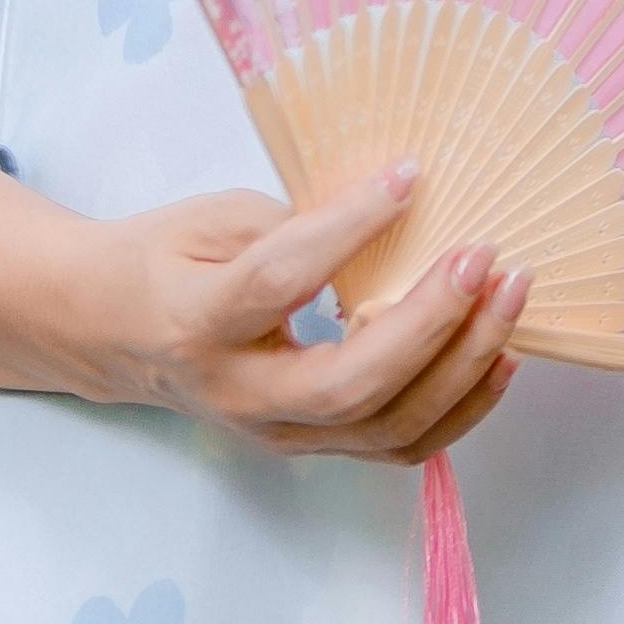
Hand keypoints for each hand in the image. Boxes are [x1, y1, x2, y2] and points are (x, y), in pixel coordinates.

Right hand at [94, 163, 528, 462]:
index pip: (282, 281)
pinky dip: (461, 405)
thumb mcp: (213, 219)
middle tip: (484, 257)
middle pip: (348, 384)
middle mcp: (238, 393)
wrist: (113, 334)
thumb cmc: (166, 261)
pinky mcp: (311, 445)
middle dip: (431, 322)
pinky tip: (501, 354)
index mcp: (197, 321)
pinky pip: (399, 444)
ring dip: (463, 365)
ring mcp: (277, 432)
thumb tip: (399, 210)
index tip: (411, 178)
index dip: (350, 227)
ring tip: (510, 296)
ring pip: (385, 427)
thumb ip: (297, 221)